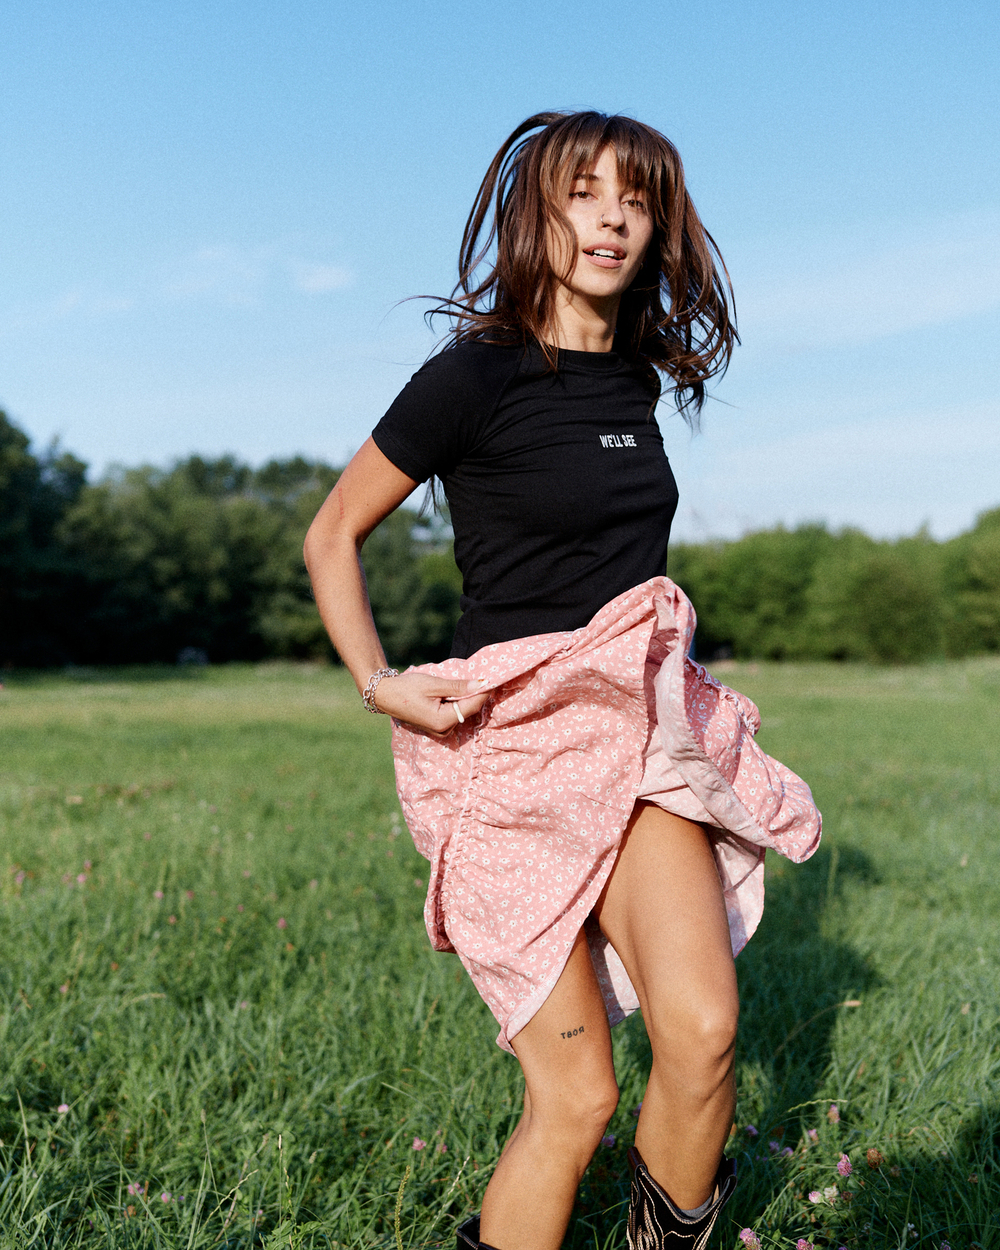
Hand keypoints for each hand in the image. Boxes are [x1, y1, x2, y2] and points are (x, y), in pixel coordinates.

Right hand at [373, 671, 490, 734]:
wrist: (385, 695)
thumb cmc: (407, 688)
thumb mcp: (434, 684)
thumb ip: (458, 686)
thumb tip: (482, 684)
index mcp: (443, 721)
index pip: (472, 706)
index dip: (484, 691)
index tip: (493, 678)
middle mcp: (443, 730)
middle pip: (468, 710)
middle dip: (475, 694)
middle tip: (482, 676)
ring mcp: (440, 730)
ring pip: (462, 712)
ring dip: (466, 698)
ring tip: (467, 682)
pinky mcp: (437, 727)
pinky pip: (454, 714)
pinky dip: (457, 702)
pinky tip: (455, 691)